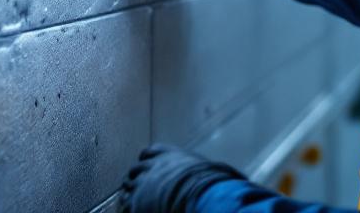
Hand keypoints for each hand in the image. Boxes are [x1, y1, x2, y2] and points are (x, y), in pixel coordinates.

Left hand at [118, 143, 243, 212]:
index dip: (148, 161)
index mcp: (170, 155)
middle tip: (138, 187)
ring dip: (130, 192)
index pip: (151, 152)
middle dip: (137, 177)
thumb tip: (234, 178)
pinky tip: (131, 211)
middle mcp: (153, 166)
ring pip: (128, 185)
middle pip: (136, 168)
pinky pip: (125, 204)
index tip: (148, 166)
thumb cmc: (214, 186)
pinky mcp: (135, 203)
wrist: (200, 198)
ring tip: (131, 201)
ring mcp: (142, 184)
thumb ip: (212, 173)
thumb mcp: (216, 172)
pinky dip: (127, 208)